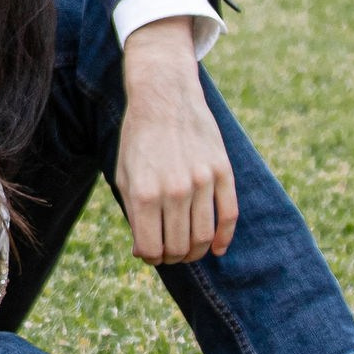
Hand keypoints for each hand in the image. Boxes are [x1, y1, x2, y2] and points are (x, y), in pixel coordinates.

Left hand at [114, 21, 237, 263]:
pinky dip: (224, 238)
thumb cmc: (139, 139)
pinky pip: (229, 215)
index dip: (151, 257)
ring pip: (204, 236)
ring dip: (196, 251)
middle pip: (179, 247)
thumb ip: (134, 214)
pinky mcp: (222, 171)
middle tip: (170, 253)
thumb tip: (146, 252)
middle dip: (173, 257)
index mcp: (143, 193)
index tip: (151, 253)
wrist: (164, 96)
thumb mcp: (124, 175)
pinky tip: (217, 248)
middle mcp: (173, 190)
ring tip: (189, 250)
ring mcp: (201, 181)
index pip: (152, 249)